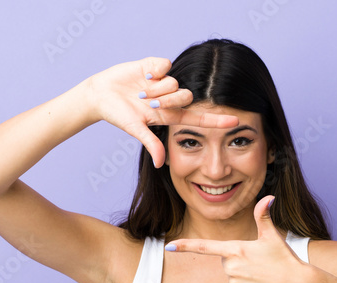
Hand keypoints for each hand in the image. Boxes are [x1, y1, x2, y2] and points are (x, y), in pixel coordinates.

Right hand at [83, 57, 239, 167]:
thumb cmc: (117, 114)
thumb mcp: (134, 129)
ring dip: (157, 88)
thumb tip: (161, 164)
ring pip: (175, 81)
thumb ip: (150, 143)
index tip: (236, 121)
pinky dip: (155, 70)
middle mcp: (170, 97)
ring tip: (141, 91)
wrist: (100, 94)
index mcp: (169, 114)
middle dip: (169, 100)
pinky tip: (144, 75)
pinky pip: (166, 65)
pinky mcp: (155, 65)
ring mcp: (163, 81)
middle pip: (186, 96)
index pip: (198, 118)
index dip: (216, 120)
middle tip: (149, 103)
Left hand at [164, 196, 312, 282]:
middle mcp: (231, 267)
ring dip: (243, 276)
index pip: (205, 247)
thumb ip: (263, 216)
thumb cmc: (285, 259)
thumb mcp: (272, 236)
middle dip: (239, 261)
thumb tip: (268, 197)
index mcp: (236, 249)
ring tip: (261, 276)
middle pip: (226, 261)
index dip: (185, 246)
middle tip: (259, 263)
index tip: (169, 247)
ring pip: (230, 277)